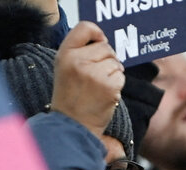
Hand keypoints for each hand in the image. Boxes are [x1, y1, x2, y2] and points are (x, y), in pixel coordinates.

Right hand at [51, 22, 124, 136]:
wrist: (73, 125)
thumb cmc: (70, 96)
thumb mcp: (65, 67)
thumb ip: (80, 50)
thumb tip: (104, 40)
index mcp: (65, 54)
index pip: (85, 27)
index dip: (97, 33)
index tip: (100, 41)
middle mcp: (78, 61)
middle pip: (106, 46)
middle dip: (107, 59)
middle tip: (96, 76)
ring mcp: (94, 74)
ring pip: (115, 62)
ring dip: (112, 73)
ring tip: (98, 86)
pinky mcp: (108, 86)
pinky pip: (121, 76)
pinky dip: (116, 84)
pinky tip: (105, 94)